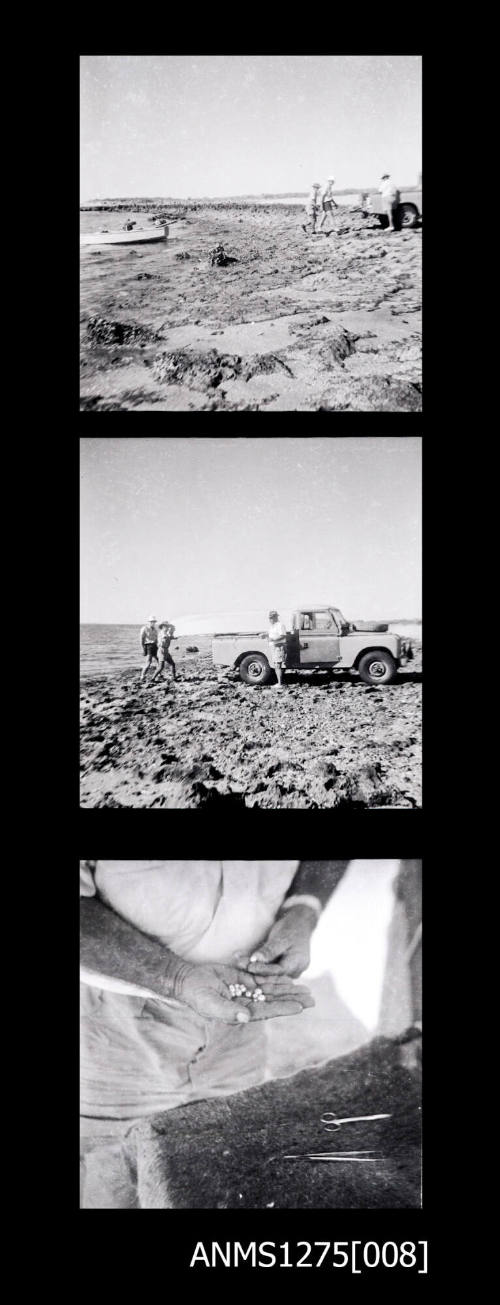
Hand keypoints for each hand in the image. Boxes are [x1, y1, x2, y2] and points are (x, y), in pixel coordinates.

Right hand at [175, 961, 313, 1022]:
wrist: (188, 981)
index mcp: (241, 1011)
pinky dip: (276, 978)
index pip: (267, 1010)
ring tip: (306, 989)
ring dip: (288, 989)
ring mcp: (245, 990)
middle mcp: (247, 1002)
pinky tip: (289, 978)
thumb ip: (228, 1011)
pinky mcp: (242, 979)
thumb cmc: (197, 995)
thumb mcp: (211, 1004)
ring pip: (271, 990)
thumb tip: (246, 1016)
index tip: (300, 1007)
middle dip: (293, 999)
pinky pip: (263, 979)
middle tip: (312, 999)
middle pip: (275, 1000)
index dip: (284, 1008)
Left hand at [235, 905, 316, 978]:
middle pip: (272, 974)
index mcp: (297, 963)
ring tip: (238, 960)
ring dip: (253, 967)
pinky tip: (243, 959)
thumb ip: (269, 950)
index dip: (263, 970)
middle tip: (239, 963)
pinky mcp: (283, 969)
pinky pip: (269, 969)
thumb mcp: (281, 937)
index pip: (278, 971)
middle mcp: (295, 971)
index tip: (249, 966)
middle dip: (254, 969)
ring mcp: (289, 971)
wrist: (300, 923)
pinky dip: (257, 964)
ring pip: (269, 972)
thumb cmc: (291, 928)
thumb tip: (256, 960)